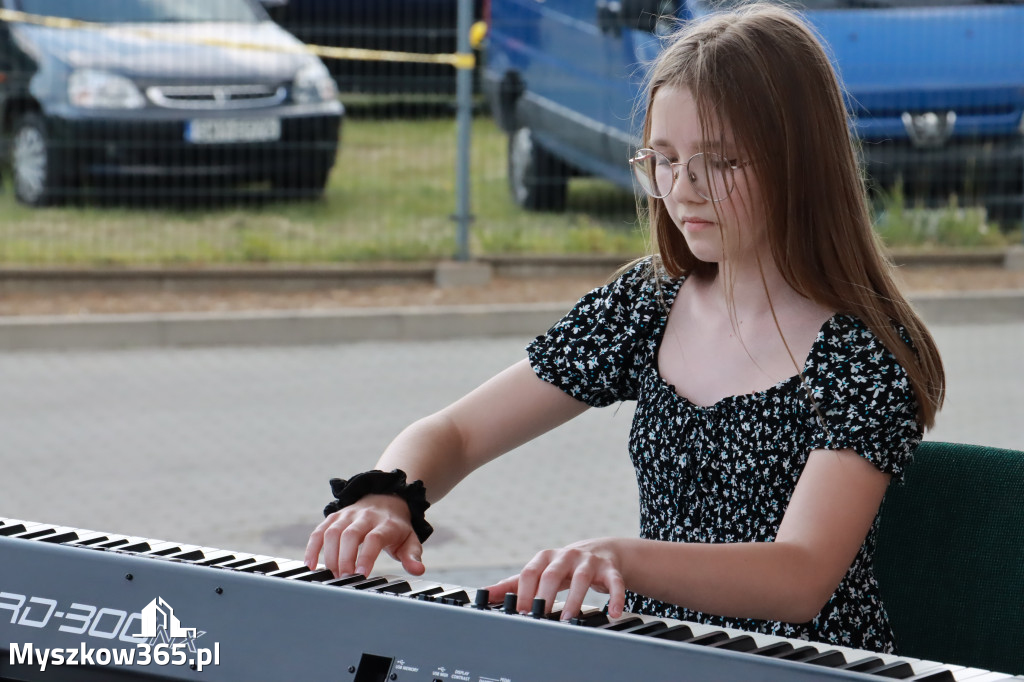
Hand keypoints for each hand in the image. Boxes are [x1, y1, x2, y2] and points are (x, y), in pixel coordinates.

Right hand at [304, 494, 424, 577]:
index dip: (366, 555)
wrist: (386, 499)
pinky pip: (319, 531)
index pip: (375, 538)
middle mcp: (365, 517)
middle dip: (345, 558)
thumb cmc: (396, 527)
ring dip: (329, 556)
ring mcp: (347, 515)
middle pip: (350, 534)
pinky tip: (310, 565)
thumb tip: (418, 569)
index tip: (361, 574)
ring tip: (331, 576)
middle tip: (344, 579)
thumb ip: (412, 555)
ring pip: (333, 532)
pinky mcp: (334, 517)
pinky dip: (312, 547)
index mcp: (386, 524)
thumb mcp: (410, 540)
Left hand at [483, 538, 625, 619]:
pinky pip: (614, 582)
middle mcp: (566, 556)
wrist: (601, 551)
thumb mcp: (540, 571)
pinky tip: (613, 612)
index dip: (523, 592)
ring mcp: (589, 561)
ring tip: (570, 620)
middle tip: (540, 617)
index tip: (519, 613)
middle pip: (553, 574)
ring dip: (575, 600)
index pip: (530, 572)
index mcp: (546, 558)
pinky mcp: (610, 569)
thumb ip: (514, 584)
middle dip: (545, 595)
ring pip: (582, 579)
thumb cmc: (564, 566)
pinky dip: (615, 596)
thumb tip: (486, 594)